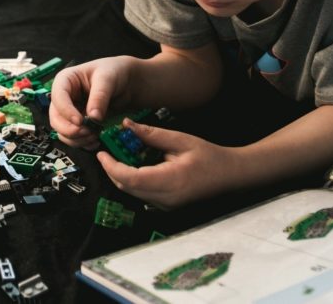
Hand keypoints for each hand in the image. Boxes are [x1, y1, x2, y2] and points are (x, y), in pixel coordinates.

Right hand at [49, 57, 135, 148]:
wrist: (125, 81)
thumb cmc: (113, 72)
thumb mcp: (107, 78)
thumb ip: (99, 96)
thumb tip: (93, 117)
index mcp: (65, 81)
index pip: (58, 98)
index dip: (66, 111)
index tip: (80, 121)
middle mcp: (64, 98)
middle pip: (56, 119)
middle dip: (70, 130)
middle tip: (88, 132)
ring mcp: (70, 112)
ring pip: (62, 132)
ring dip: (77, 139)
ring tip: (95, 136)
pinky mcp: (78, 123)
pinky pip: (73, 138)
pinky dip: (82, 143)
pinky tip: (95, 141)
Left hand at [97, 119, 237, 207]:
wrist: (230, 175)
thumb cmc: (209, 156)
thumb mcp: (180, 139)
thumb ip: (151, 134)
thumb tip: (126, 125)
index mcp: (170, 181)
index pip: (130, 179)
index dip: (111, 167)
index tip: (102, 153)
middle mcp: (166, 198)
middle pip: (127, 187)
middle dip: (112, 170)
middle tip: (106, 151)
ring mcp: (166, 205)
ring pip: (132, 192)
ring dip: (120, 175)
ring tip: (118, 155)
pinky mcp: (166, 206)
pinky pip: (141, 194)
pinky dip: (132, 180)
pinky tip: (134, 165)